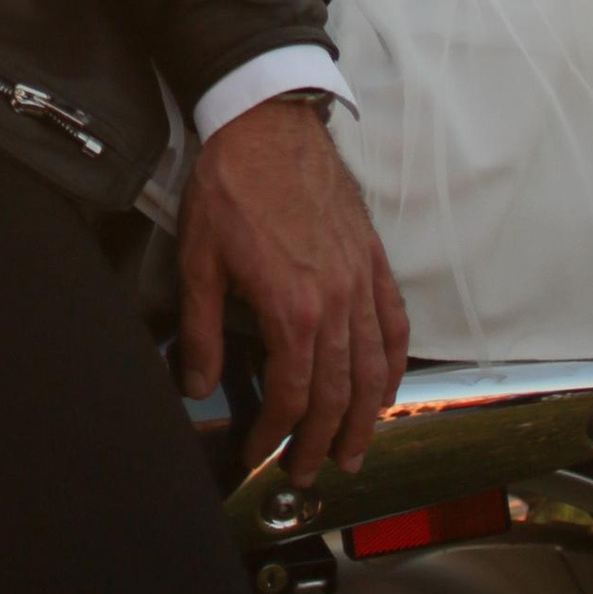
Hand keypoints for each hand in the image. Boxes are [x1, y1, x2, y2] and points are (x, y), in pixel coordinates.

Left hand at [178, 98, 409, 482]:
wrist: (267, 122)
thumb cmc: (231, 185)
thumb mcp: (199, 260)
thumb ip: (202, 331)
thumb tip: (198, 386)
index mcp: (294, 309)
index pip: (290, 395)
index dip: (275, 435)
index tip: (258, 453)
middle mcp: (338, 304)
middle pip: (337, 394)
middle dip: (321, 441)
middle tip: (307, 471)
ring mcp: (362, 282)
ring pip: (375, 369)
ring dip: (365, 418)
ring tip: (352, 450)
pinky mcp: (374, 260)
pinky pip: (395, 325)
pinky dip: (394, 364)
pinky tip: (387, 386)